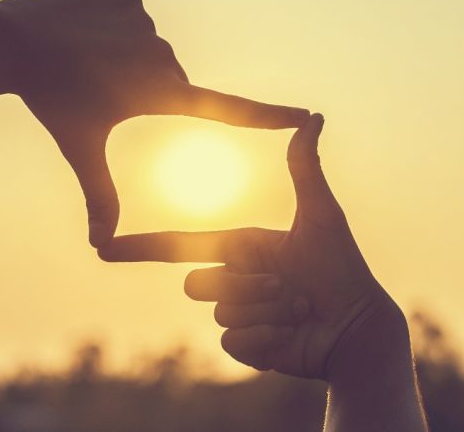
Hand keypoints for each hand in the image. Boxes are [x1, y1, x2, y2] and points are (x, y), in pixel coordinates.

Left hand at [0, 0, 308, 246]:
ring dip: (123, 56)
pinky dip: (111, 27)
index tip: (305, 115)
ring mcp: (145, 21)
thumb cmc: (51, 100)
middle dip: (139, 86)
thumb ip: (99, 195)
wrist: (12, 41)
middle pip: (165, 78)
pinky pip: (129, 17)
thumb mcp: (80, 148)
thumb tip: (100, 246)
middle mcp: (162, 55)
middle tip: (98, 88)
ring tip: (86, 59)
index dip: (267, 116)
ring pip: (145, 46)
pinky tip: (84, 32)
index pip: (226, 109)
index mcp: (159, 93)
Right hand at [98, 114, 401, 379]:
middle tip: (284, 287)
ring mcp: (238, 315)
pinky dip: (265, 337)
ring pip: (219, 312)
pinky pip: (231, 341)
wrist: (358, 328)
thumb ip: (304, 168)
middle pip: (197, 283)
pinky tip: (291, 334)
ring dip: (263, 310)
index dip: (140, 248)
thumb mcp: (320, 215)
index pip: (181, 245)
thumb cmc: (343, 268)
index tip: (104, 248)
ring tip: (298, 308)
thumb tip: (312, 116)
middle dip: (242, 285)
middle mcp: (234, 279)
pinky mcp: (245, 347)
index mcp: (241, 247)